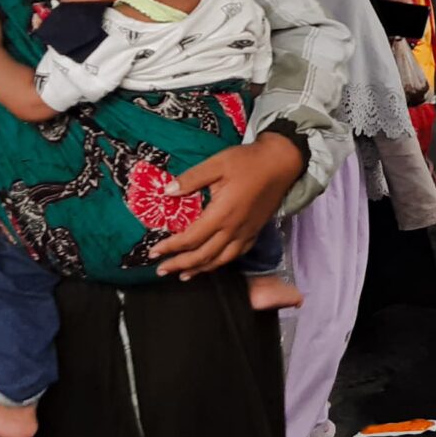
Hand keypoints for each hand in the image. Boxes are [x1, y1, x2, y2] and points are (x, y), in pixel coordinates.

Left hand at [150, 133, 304, 277]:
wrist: (281, 162)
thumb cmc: (248, 161)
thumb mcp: (217, 164)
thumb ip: (192, 179)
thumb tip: (167, 191)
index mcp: (221, 213)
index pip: (190, 239)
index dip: (170, 248)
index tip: (153, 252)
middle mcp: (233, 228)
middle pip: (203, 255)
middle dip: (180, 264)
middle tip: (161, 270)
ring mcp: (246, 232)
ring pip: (220, 260)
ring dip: (200, 269)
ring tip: (184, 275)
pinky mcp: (255, 231)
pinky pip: (236, 254)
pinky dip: (221, 263)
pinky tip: (213, 263)